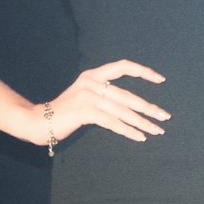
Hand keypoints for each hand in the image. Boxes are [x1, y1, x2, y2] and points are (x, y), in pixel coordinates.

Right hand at [38, 59, 169, 144]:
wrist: (37, 121)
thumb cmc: (65, 112)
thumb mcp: (85, 95)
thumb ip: (105, 94)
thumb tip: (133, 105)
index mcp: (93, 75)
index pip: (123, 66)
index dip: (143, 71)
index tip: (161, 79)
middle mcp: (92, 82)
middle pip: (128, 96)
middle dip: (149, 108)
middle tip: (166, 116)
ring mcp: (88, 96)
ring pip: (123, 111)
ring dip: (142, 122)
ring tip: (157, 130)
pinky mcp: (85, 111)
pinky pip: (113, 122)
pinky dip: (128, 130)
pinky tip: (140, 137)